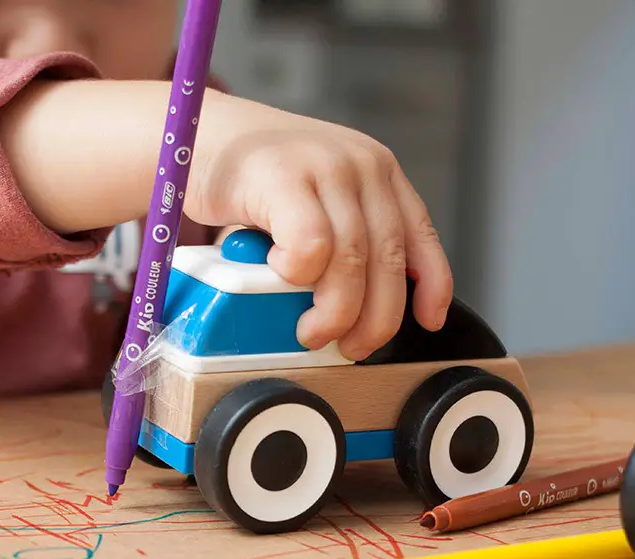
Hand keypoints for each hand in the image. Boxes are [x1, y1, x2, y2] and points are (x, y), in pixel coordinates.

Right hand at [188, 94, 452, 360]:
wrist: (203, 135)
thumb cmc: (255, 180)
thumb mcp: (317, 199)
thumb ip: (345, 234)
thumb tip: (361, 307)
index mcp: (377, 172)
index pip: (420, 234)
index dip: (432, 285)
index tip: (427, 321)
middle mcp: (360, 164)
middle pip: (386, 258)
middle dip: (375, 318)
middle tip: (351, 348)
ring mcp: (323, 166)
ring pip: (350, 261)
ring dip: (334, 311)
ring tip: (312, 332)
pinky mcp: (281, 176)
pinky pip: (310, 244)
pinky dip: (298, 274)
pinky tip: (278, 275)